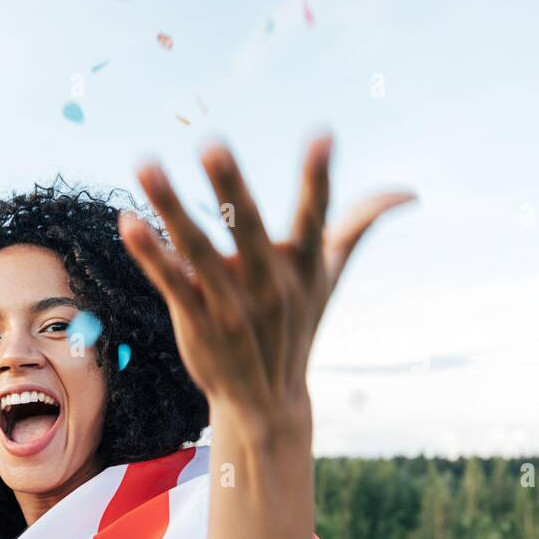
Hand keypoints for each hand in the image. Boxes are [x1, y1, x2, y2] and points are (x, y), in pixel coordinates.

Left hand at [119, 135, 414, 429]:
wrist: (265, 402)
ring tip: (146, 164)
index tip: (323, 136)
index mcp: (302, 267)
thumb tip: (409, 193)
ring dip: (170, 206)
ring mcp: (230, 304)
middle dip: (230, 186)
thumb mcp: (328, 278)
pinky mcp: (196, 320)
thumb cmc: (297, 326)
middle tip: (212, 142)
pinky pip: (171, 280)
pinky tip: (129, 221)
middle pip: (246, 227)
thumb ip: (357, 227)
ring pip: (197, 247)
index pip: (315, 216)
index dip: (319, 180)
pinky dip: (150, 252)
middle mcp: (268, 284)